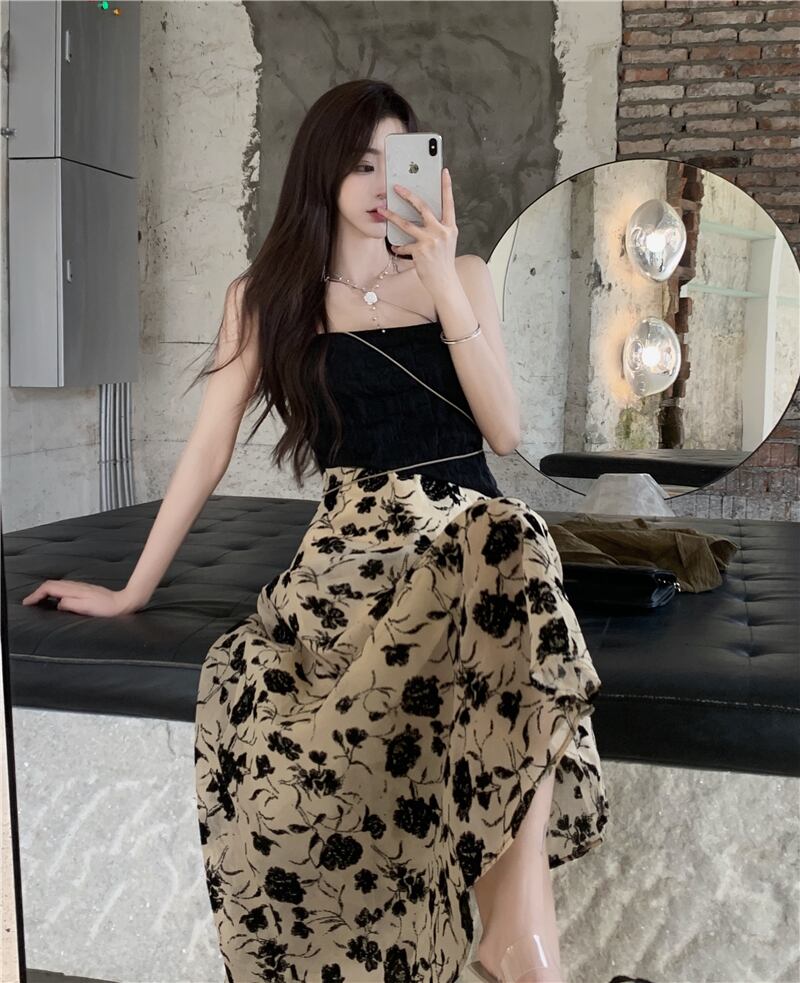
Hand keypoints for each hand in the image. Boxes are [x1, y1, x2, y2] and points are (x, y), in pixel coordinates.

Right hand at [20, 580, 141, 616]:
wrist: (123, 603)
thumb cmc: (106, 608)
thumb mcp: (86, 608)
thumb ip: (70, 604)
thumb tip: (59, 604)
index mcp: (74, 590)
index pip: (49, 588)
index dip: (36, 594)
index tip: (28, 603)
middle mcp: (76, 586)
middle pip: (51, 584)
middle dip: (38, 592)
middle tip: (29, 602)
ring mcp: (80, 587)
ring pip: (58, 585)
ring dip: (45, 591)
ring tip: (38, 600)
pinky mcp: (85, 590)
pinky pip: (64, 588)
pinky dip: (54, 592)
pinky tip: (56, 599)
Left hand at [376, 167, 458, 298]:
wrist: (445, 282)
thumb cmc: (444, 262)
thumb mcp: (447, 242)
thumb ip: (439, 228)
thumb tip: (423, 216)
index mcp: (450, 227)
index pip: (449, 202)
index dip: (447, 186)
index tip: (444, 172)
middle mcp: (441, 231)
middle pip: (422, 207)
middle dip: (408, 195)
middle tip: (396, 187)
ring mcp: (430, 241)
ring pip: (406, 223)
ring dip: (391, 216)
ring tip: (381, 210)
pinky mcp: (420, 251)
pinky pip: (404, 245)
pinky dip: (399, 247)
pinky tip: (396, 248)